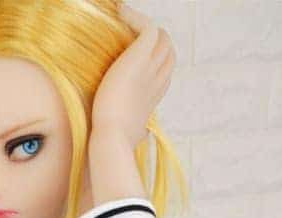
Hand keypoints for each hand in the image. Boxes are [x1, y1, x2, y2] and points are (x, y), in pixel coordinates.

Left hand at [90, 3, 176, 149]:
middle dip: (154, 42)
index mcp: (155, 97)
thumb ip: (139, 129)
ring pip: (163, 38)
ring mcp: (150, 69)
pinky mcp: (140, 59)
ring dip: (145, 27)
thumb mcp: (134, 133)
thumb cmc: (117, 140)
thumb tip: (141, 135)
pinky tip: (121, 13)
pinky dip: (136, 17)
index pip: (164, 71)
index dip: (155, 61)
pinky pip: (148, 27)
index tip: (135, 56)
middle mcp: (157, 80)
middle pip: (168, 51)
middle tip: (129, 35)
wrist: (112, 138)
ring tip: (124, 20)